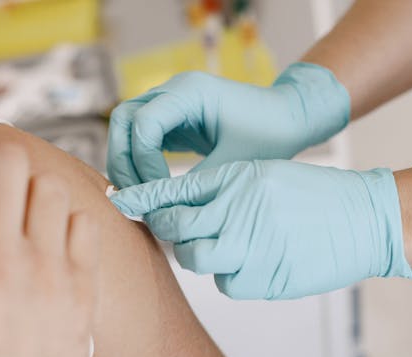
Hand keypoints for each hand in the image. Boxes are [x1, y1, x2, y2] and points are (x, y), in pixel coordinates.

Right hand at [107, 62, 349, 188]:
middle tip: (139, 196)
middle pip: (123, 120)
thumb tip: (163, 211)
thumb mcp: (233, 163)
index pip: (143, 123)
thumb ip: (196, 184)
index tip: (162, 191)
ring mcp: (171, 103)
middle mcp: (174, 91)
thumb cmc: (270, 135)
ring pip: (126, 128)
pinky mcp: (174, 119)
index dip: (143, 160)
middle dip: (124, 160)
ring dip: (127, 162)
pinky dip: (139, 161)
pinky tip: (152, 189)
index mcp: (190, 92)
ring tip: (144, 196)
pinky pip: (142, 137)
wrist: (288, 119)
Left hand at [111, 160, 411, 299]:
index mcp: (236, 182)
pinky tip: (253, 260)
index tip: (119, 200)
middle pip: (175, 229)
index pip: (174, 192)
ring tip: (220, 243)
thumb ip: (222, 190)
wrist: (362, 220)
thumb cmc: (313, 195)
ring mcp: (249, 249)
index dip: (141, 198)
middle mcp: (237, 214)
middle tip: (171, 227)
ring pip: (195, 259)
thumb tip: (180, 208)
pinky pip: (226, 283)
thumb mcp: (264, 175)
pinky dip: (230, 274)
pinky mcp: (263, 280)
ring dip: (198, 253)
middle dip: (166, 229)